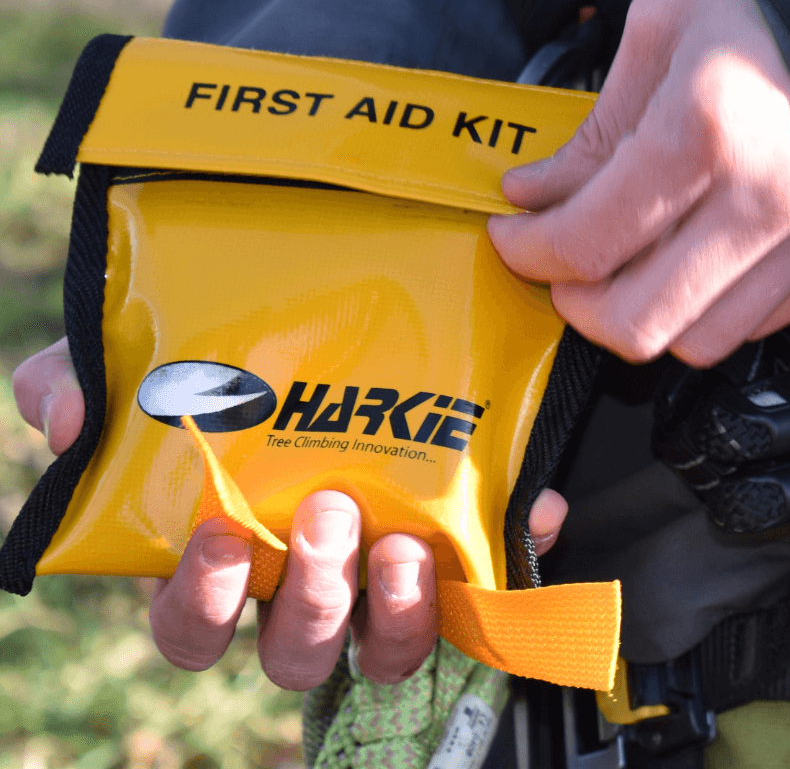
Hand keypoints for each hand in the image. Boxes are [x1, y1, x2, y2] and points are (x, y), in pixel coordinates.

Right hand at [13, 339, 567, 687]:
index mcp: (232, 555)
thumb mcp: (159, 363)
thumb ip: (91, 381)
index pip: (193, 627)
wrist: (366, 332)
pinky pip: (488, 589)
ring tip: (402, 543)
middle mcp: (308, 583)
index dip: (200, 603)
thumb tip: (67, 416)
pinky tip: (529, 503)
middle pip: (295, 650)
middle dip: (311, 597)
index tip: (219, 537)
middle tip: (325, 514)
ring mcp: (384, 581)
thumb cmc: (247, 373)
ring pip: (385, 650)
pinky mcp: (458, 558)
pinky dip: (509, 554)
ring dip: (396, 613)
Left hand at [488, 0, 789, 367]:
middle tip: (558, 268)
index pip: (589, 240)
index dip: (529, 250)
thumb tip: (541, 193)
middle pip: (640, 320)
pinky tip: (686, 261)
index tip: (514, 236)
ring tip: (621, 267)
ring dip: (642, 315)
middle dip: (576, 306)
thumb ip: (596, 130)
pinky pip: (758, 322)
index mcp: (706, 128)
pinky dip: (706, 308)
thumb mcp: (661, 30)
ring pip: (700, 339)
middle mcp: (765, 197)